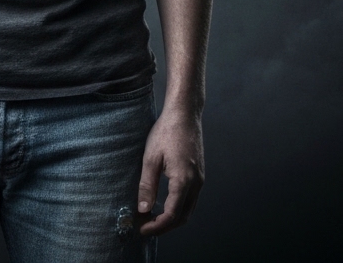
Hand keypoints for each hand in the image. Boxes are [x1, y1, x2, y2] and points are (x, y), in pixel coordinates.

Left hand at [137, 108, 204, 236]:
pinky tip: (163, 203)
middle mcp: (196, 183)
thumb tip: (143, 210)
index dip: (156, 226)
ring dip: (172, 218)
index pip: (172, 215)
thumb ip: (147, 186)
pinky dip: (178, 207)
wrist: (184, 114)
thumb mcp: (151, 158)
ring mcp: (200, 179)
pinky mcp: (199, 174)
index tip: (142, 229)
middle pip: (183, 217)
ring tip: (152, 218)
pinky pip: (191, 198)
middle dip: (164, 227)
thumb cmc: (166, 131)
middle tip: (145, 227)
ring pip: (188, 209)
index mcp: (183, 180)